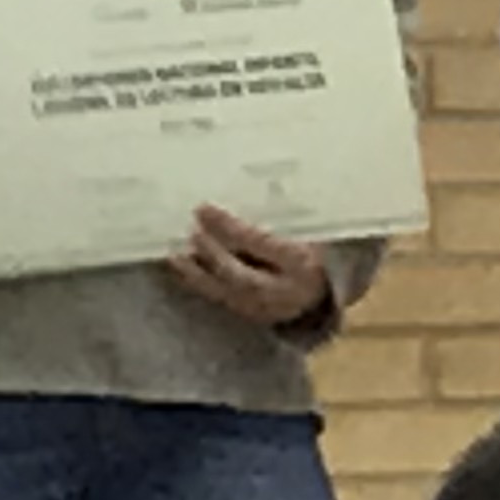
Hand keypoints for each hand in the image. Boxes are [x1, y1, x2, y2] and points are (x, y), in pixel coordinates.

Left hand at [165, 205, 330, 330]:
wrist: (325, 287)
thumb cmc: (312, 244)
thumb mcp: (304, 225)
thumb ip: (278, 210)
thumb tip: (248, 183)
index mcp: (304, 262)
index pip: (262, 245)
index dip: (231, 228)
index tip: (203, 208)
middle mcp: (288, 291)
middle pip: (244, 276)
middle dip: (213, 254)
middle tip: (189, 230)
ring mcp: (272, 309)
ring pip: (231, 294)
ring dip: (199, 275)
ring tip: (174, 254)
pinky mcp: (256, 316)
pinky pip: (226, 302)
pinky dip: (203, 286)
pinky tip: (184, 270)